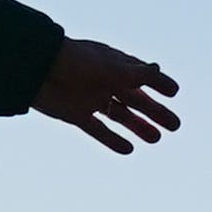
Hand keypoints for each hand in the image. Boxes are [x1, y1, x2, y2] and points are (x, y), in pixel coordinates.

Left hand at [33, 40, 180, 154]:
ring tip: (157, 139)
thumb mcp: (110, 68)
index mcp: (112, 64)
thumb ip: (136, 73)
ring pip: (119, 115)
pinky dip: (112, 140)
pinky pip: (98, 129)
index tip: (174, 93)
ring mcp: (90, 98)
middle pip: (134, 99)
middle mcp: (103, 81)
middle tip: (176, 125)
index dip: (158, 84)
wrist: (35, 70)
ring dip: (138, 127)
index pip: (141, 75)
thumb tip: (159, 71)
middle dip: (155, 112)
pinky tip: (129, 149)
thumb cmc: (74, 62)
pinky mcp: (75, 114)